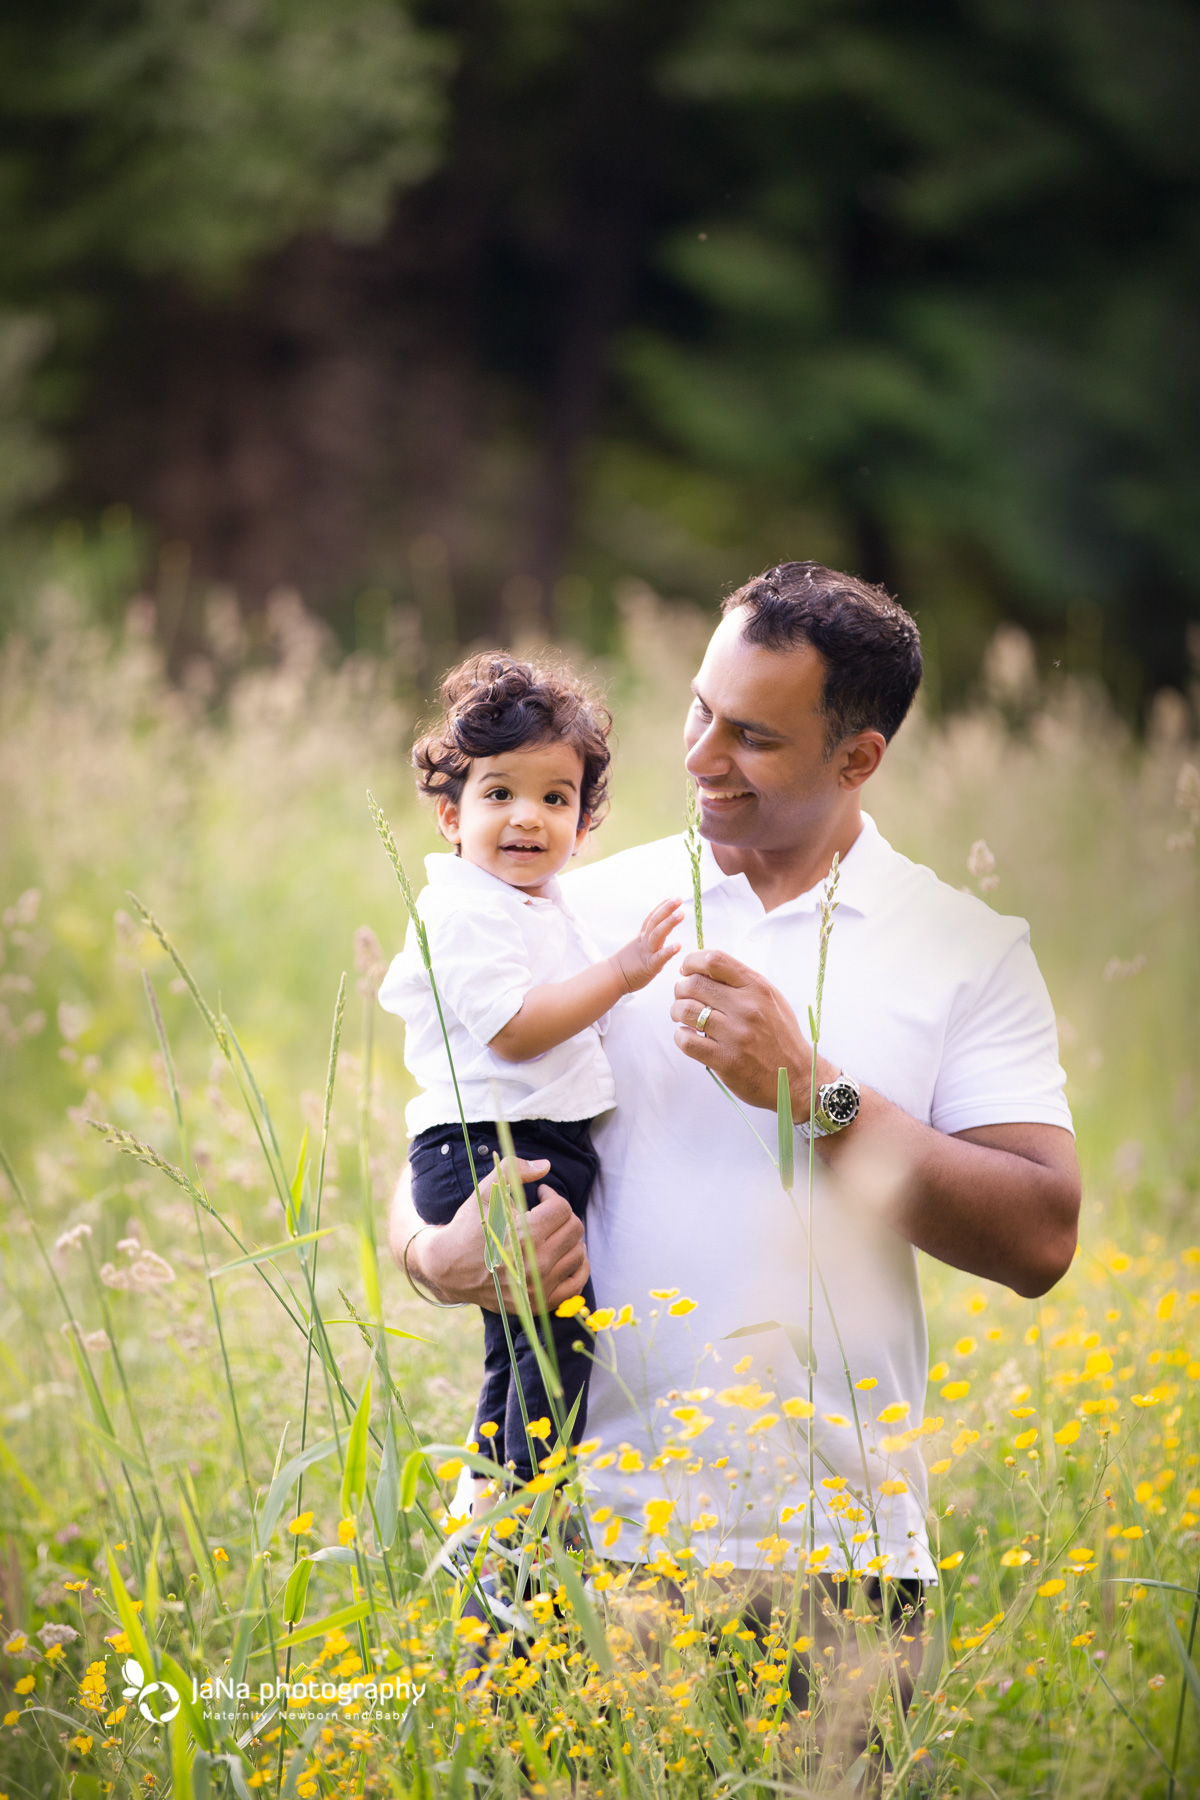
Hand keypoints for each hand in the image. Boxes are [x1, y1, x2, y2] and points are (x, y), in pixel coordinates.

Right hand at [391, 1158, 589, 1310]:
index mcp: (524, 1235)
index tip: (540, 1196)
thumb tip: (546, 1165)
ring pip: (578, 1254)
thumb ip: (514, 1170)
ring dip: (569, 1239)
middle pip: (574, 1229)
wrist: (448, 1269)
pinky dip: (576, 1268)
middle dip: (562, 1215)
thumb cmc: (469, 1227)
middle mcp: (535, 1264)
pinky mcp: (538, 1303)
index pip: (562, 1209)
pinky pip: (575, 1285)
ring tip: (551, 1234)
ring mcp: (538, 1287)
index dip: (552, 1196)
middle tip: (545, 1214)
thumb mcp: (486, 1192)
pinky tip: (562, 1255)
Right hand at [611, 897, 684, 993]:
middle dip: (667, 908)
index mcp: (642, 937)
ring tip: (680, 914)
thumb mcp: (639, 947)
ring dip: (669, 923)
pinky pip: (659, 957)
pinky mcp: (649, 966)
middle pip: (655, 921)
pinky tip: (678, 945)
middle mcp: (644, 941)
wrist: (611, 978)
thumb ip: (649, 939)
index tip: (672, 896)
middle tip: (678, 898)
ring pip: (657, 935)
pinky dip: (668, 951)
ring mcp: (647, 952)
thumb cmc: (628, 965)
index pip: (652, 917)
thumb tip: (659, 931)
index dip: (662, 906)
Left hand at [670, 948, 832, 1113]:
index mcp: (757, 988)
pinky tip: (689, 1037)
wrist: (797, 1077)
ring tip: (683, 1017)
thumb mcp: (770, 999)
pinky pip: (686, 1041)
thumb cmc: (780, 1036)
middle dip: (680, 988)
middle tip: (683, 997)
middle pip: (693, 984)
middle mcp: (746, 1008)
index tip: (687, 970)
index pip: (714, 960)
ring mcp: (735, 1034)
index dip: (691, 961)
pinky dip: (681, 1036)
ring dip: (677, 1012)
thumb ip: (741, 983)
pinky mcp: (725, 1060)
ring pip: (685, 1010)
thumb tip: (703, 969)